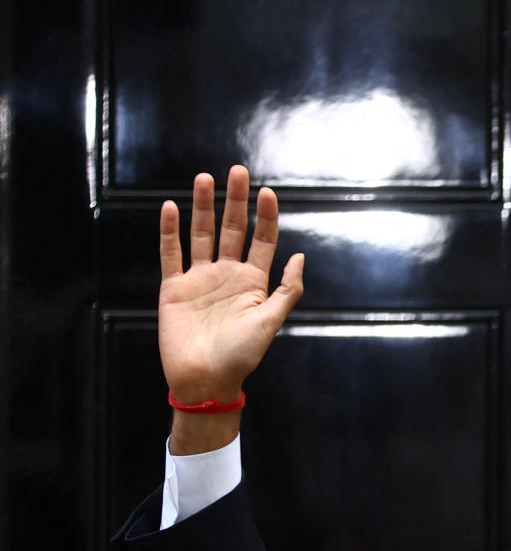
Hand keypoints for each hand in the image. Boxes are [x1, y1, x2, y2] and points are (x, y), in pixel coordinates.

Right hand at [159, 165, 304, 404]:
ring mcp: (200, 280)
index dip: (265, 217)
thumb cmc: (241, 355)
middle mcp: (227, 276)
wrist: (205, 380)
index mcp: (253, 283)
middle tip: (237, 170)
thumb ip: (287, 289)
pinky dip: (170, 231)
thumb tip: (300, 256)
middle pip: (232, 230)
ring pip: (202, 235)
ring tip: (205, 178)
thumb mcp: (271, 321)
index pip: (262, 241)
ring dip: (204, 207)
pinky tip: (170, 207)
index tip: (267, 193)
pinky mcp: (174, 288)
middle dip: (235, 201)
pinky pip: (171, 254)